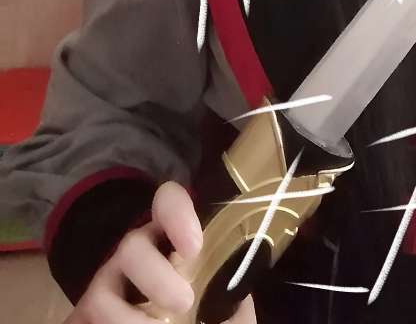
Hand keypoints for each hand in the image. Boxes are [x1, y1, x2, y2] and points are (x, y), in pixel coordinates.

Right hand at [63, 180, 255, 322]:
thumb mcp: (222, 308)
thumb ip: (227, 296)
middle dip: (156, 278)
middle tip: (185, 302)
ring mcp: (105, 289)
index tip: (193, 246)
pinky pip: (83, 319)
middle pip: (132, 249)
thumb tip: (233, 297)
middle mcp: (135, 257)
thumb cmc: (202, 319)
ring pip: (101, 295)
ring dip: (131, 320)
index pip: (168, 203)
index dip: (176, 214)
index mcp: (172, 242)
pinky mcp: (82, 317)